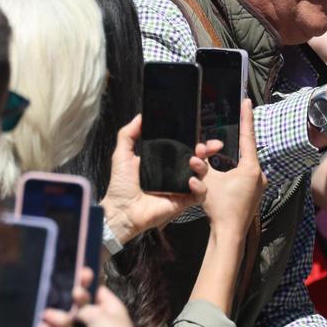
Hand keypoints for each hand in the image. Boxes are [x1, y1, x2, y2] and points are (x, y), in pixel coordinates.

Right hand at [44, 283, 146, 326]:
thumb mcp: (97, 314)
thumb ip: (80, 308)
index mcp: (110, 307)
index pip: (95, 291)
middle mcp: (101, 320)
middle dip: (64, 308)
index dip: (83, 285)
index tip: (69, 280)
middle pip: (78, 310)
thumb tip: (69, 308)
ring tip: (45, 321)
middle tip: (51, 308)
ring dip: (57, 324)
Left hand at [100, 115, 213, 243]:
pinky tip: (191, 182)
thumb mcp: (122, 154)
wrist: (121, 210)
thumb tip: (140, 116)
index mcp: (164, 160)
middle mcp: (175, 172)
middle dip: (206, 150)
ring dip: (202, 166)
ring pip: (202, 174)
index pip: (185, 147)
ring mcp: (181, 187)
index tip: (200, 132)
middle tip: (203, 147)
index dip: (195, 140)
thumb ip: (128, 134)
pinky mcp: (184, 201)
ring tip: (193, 162)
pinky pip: (200, 194)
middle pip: (199, 158)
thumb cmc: (121, 184)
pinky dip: (200, 187)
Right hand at [201, 99, 265, 235]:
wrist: (229, 234)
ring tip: (222, 150)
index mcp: (251, 168)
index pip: (248, 137)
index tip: (247, 101)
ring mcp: (258, 185)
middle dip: (236, 139)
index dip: (246, 118)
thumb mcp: (208, 182)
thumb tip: (195, 155)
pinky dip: (235, 168)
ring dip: (233, 157)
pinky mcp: (254, 194)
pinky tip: (226, 168)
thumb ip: (202, 165)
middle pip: (246, 151)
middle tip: (231, 123)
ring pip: (244, 163)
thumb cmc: (220, 208)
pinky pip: (244, 174)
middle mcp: (259, 175)